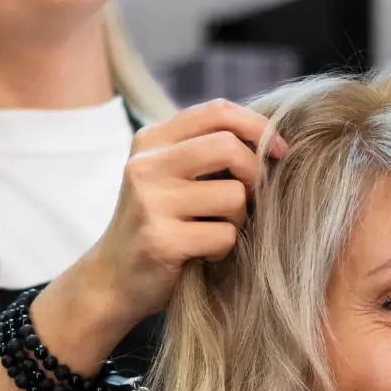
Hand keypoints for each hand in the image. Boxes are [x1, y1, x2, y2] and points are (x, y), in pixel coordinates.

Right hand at [76, 100, 287, 328]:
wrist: (111, 279)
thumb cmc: (156, 223)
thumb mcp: (169, 175)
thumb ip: (205, 151)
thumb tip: (271, 140)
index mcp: (151, 140)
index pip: (217, 111)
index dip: (257, 127)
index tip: (278, 151)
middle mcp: (146, 164)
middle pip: (229, 147)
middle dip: (254, 174)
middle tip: (249, 199)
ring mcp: (150, 202)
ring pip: (233, 195)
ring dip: (238, 219)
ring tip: (215, 231)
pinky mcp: (161, 240)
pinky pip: (224, 235)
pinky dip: (224, 249)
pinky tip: (203, 254)